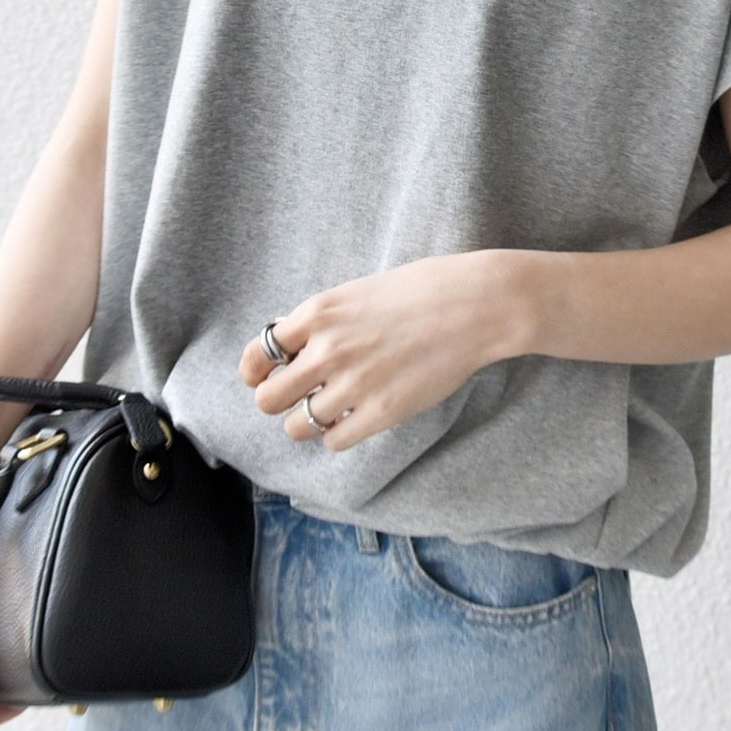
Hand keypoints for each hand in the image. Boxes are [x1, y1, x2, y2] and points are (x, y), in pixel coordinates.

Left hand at [238, 251, 514, 450]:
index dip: (255, 372)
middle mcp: (327, 349)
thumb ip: (322, 321)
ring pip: (297, 426)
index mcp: (318, 313)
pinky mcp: (381, 412)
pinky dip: (338, 433)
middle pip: (267, 399)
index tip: (263, 377)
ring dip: (307, 422)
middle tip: (300, 396)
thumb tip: (291, 350)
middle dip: (279, 401)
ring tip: (330, 409)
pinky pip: (334, 440)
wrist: (474, 304)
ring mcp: (353, 383)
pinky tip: (355, 417)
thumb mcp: (358, 292)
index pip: (257, 355)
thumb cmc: (422, 290)